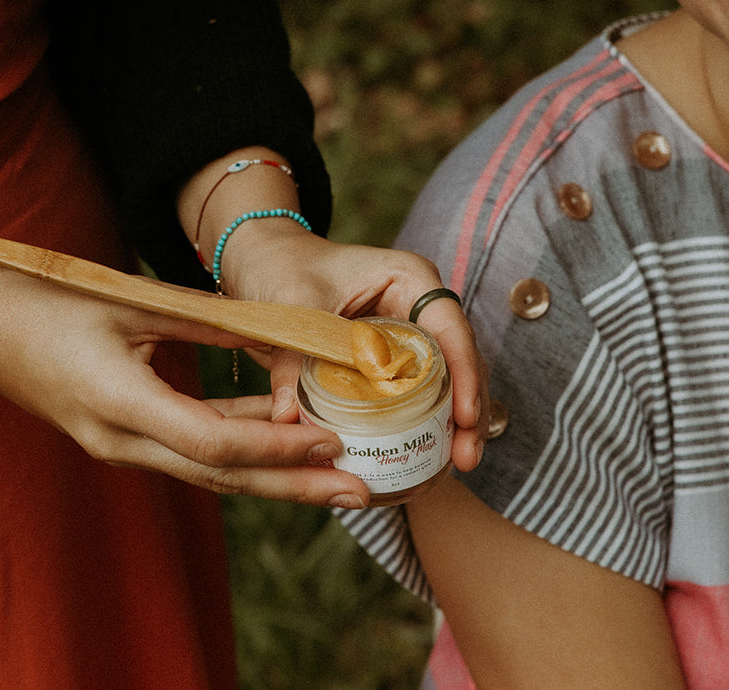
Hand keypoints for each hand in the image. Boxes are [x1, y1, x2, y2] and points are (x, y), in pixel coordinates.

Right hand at [0, 264, 372, 506]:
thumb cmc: (51, 304)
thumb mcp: (133, 302)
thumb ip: (208, 321)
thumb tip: (282, 333)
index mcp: (121, 404)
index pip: (213, 443)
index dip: (278, 448)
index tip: (333, 439)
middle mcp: (122, 441)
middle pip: (222, 478)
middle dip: (295, 487)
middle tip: (361, 492)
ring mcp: (122, 448)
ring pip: (211, 475)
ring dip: (276, 479)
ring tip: (339, 480)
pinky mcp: (126, 440)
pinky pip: (193, 455)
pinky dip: (243, 455)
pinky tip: (288, 447)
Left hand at [213, 221, 487, 472]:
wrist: (261, 262)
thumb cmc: (281, 266)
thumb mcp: (290, 307)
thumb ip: (292, 360)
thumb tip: (288, 418)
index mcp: (408, 279)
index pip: (450, 328)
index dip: (464, 373)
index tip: (466, 417)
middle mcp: (417, 306)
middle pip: (458, 361)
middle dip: (467, 410)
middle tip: (465, 458)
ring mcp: (405, 335)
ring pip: (443, 383)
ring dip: (451, 424)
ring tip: (453, 465)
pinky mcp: (386, 362)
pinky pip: (411, 396)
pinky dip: (420, 425)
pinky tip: (424, 459)